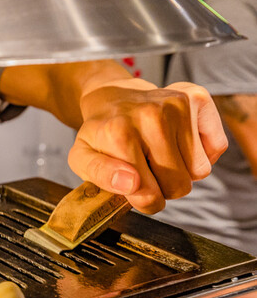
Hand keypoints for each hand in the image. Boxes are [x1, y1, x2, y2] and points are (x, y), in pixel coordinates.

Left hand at [68, 78, 227, 213]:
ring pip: (200, 171)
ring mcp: (178, 105)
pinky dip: (201, 152)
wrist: (113, 97)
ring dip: (182, 170)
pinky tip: (178, 140)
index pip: (148, 195)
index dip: (143, 200)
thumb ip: (100, 175)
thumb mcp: (82, 158)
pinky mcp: (199, 98)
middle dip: (163, 187)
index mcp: (119, 135)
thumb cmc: (101, 135)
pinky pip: (217, 148)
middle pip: (179, 186)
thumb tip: (131, 183)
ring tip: (159, 153)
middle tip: (146, 168)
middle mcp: (151, 117)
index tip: (133, 187)